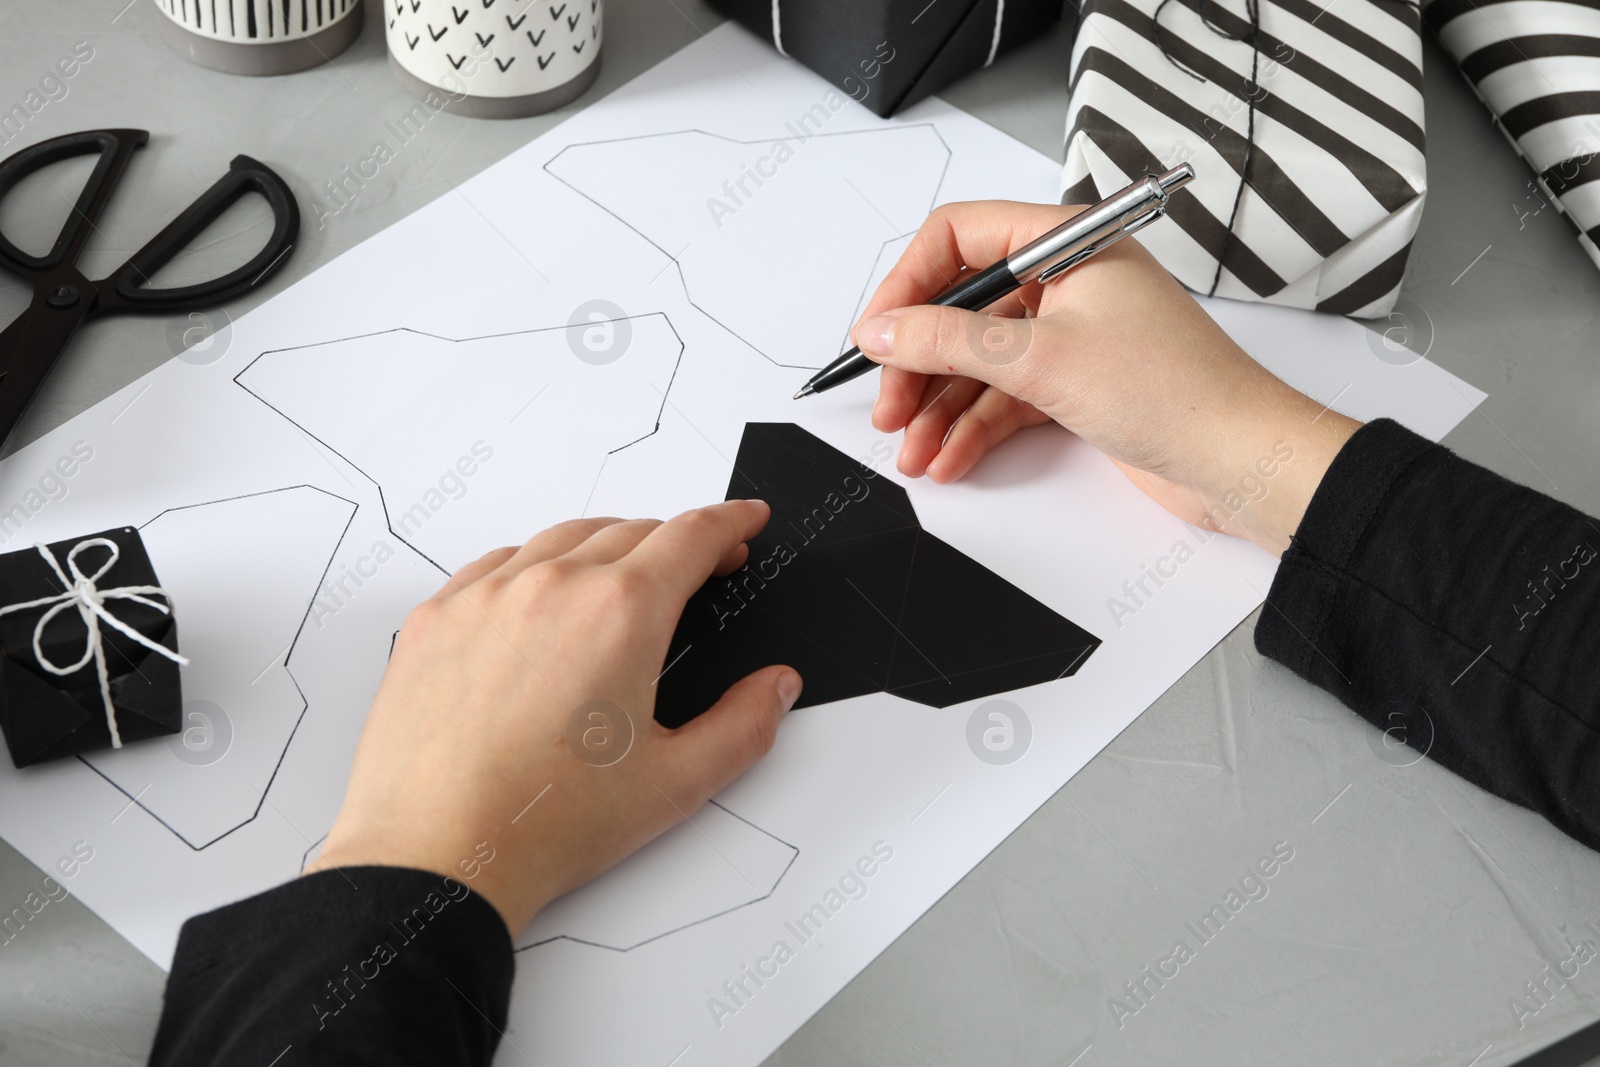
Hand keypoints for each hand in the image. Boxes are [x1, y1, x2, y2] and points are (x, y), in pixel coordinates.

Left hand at [304, 501, 802, 933]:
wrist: (435, 855)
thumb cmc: (546, 825)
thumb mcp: (675, 785)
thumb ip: (742, 726)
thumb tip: (775, 687)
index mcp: (622, 613)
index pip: (691, 537)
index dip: (729, 523)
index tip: (745, 520)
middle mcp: (553, 585)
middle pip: (631, 531)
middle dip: (676, 543)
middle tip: (699, 568)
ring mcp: (486, 595)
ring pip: (562, 540)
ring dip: (606, 547)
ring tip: (623, 579)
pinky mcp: (436, 618)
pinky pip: (496, 565)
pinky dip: (534, 567)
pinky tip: (542, 600)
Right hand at [850, 201, 1360, 555]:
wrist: (1240, 460)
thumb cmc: (1175, 391)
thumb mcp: (1039, 359)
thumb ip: (949, 340)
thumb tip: (883, 330)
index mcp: (1067, 242)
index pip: (959, 238)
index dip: (908, 286)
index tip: (877, 337)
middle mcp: (1067, 280)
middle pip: (962, 307)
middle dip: (919, 363)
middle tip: (889, 408)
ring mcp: (1072, 334)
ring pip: (979, 361)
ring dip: (940, 408)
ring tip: (913, 452)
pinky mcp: (1077, 384)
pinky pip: (1005, 397)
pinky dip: (973, 428)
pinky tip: (950, 459)